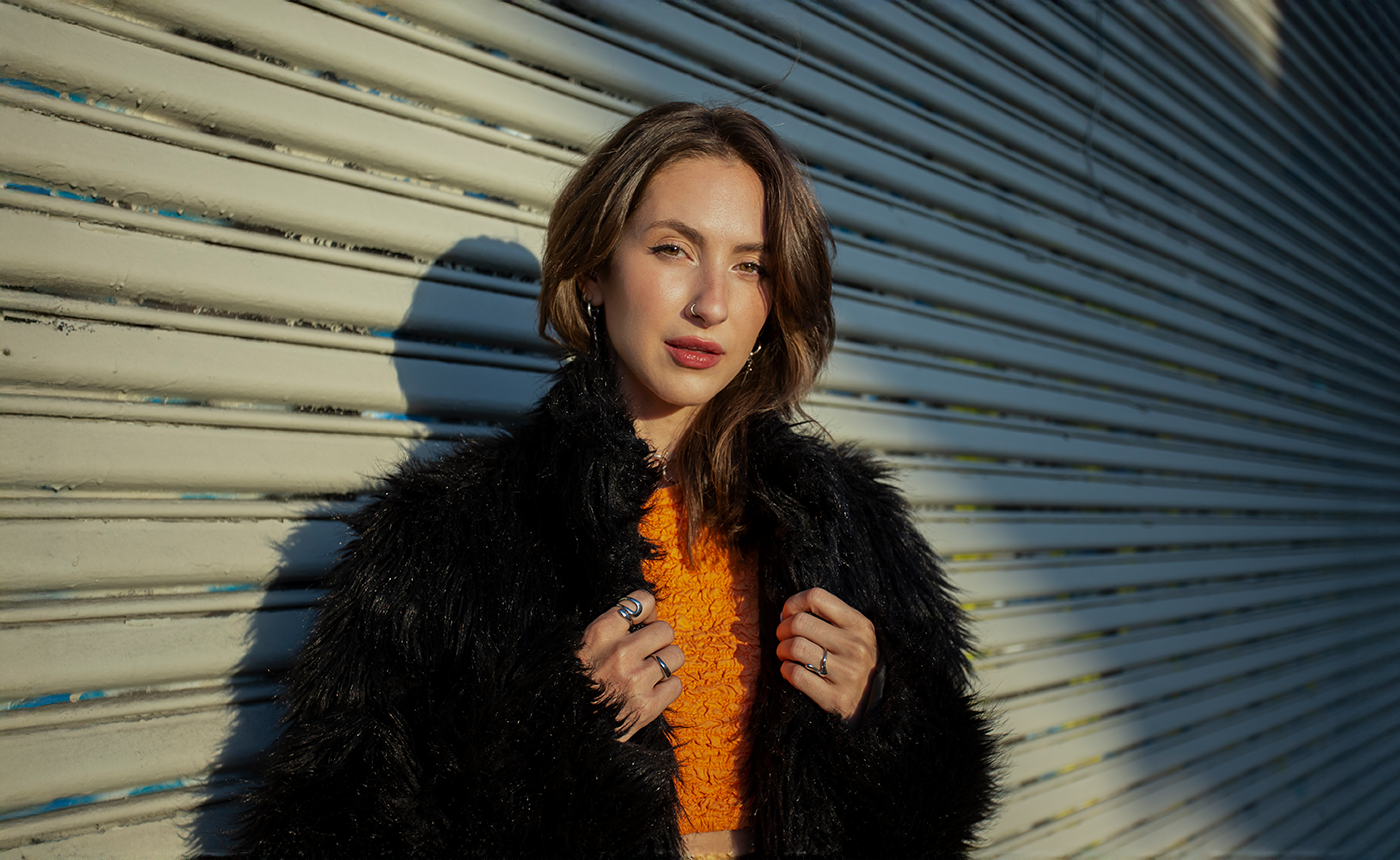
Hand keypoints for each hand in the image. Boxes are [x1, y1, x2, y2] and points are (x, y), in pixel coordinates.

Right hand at [578, 589, 683, 741]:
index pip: (642, 600)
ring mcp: (635, 681)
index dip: (647, 611)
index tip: (642, 623)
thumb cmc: (577, 682)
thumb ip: (613, 627)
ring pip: (675, 656)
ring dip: (664, 664)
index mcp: (600, 634)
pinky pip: (676, 685)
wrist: (567, 728)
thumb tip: (650, 611)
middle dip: (658, 641)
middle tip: (645, 653)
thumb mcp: (585, 645)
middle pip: (665, 630)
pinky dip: (665, 689)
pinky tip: (649, 692)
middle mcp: (620, 654)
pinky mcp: (646, 707)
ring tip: (647, 674)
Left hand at [776, 587, 878, 725]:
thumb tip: (786, 614)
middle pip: (800, 622)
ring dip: (782, 650)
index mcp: (860, 625)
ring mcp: (847, 673)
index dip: (793, 603)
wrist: (874, 705)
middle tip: (783, 638)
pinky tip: (792, 671)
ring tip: (786, 655)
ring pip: (795, 647)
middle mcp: (856, 647)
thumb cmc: (855, 662)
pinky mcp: (835, 698)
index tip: (788, 614)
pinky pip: (795, 674)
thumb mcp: (854, 634)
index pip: (817, 597)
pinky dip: (786, 670)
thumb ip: (827, 618)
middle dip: (783, 629)